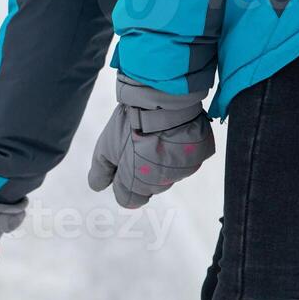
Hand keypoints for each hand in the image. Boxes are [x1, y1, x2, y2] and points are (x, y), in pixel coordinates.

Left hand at [88, 74, 215, 208]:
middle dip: (143, 171)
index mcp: (135, 184)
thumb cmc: (128, 125)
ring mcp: (182, 169)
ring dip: (164, 161)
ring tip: (158, 137)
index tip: (124, 167)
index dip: (124, 185)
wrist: (161, 99)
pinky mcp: (200, 155)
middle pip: (150, 187)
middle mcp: (161, 182)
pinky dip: (183, 149)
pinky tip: (174, 134)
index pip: (129, 200)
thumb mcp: (104, 148)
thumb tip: (98, 187)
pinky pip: (190, 159)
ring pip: (171, 174)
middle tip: (141, 146)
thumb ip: (100, 173)